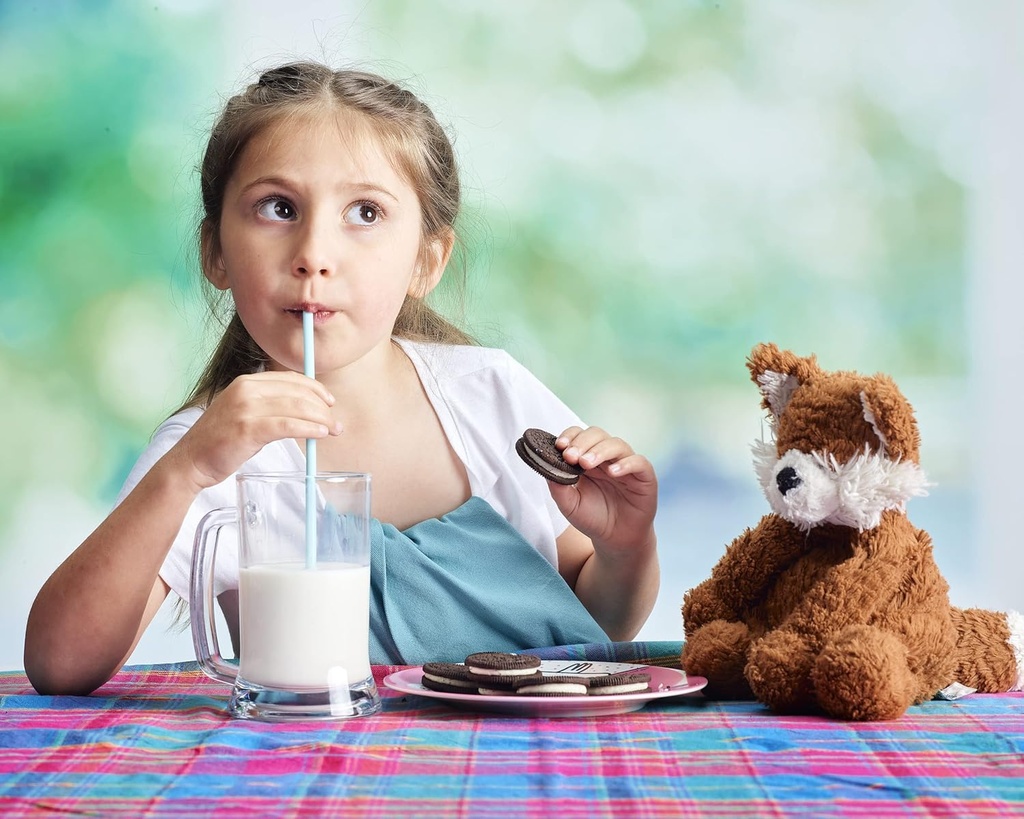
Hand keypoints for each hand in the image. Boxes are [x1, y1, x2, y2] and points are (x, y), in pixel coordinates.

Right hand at [173, 371, 340, 489]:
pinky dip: (309, 429)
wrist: (190, 461)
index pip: (291, 379)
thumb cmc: (220, 441)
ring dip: (321, 419)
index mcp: (247, 382)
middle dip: (322, 408)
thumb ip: (270, 406)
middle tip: (336, 423)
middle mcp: (246, 390)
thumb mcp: (245, 412)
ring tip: (333, 431)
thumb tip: (306, 410)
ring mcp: (246, 408)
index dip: (315, 389)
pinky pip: (288, 425)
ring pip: (297, 407)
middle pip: (298, 392)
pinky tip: (319, 435)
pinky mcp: (248, 429)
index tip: (330, 402)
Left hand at [547, 425, 657, 557]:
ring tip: (586, 464)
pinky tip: (613, 472)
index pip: (579, 436)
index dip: (570, 436)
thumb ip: (558, 486)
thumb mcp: (570, 505)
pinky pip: (639, 462)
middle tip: (571, 457)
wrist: (616, 540)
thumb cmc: (593, 518)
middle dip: (582, 443)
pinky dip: (626, 464)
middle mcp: (607, 457)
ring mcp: (626, 465)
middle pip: (597, 434)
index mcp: (588, 459)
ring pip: (616, 444)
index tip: (560, 447)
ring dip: (599, 451)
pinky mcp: (644, 476)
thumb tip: (546, 466)